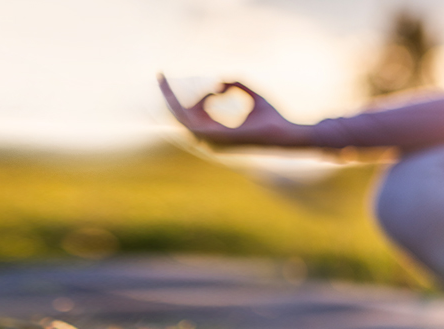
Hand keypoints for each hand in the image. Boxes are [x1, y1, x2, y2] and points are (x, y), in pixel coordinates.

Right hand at [157, 74, 311, 146]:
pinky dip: (198, 99)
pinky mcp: (216, 136)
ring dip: (179, 96)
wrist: (285, 131)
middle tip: (158, 74)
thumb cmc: (272, 116)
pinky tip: (213, 90)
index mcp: (215, 131)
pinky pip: (193, 119)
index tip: (204, 83)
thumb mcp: (251, 93)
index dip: (191, 96)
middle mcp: (209, 137)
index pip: (191, 114)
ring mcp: (211, 139)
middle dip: (167, 95)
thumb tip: (218, 81)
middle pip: (179, 115)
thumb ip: (235, 83)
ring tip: (191, 83)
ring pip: (182, 116)